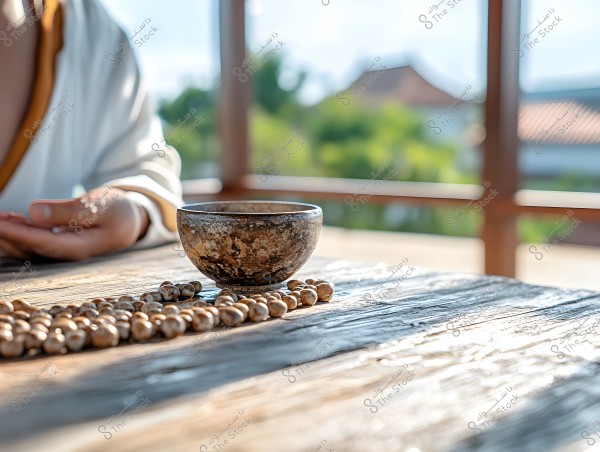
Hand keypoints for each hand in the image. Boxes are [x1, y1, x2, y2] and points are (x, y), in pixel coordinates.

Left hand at [0, 188, 149, 260]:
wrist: (131, 221)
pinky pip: (34, 243)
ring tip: (1, 216)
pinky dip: (20, 232)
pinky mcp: (60, 244)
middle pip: (32, 250)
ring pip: (30, 248)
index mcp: (83, 247)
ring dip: (11, 235)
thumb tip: (33, 213)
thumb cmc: (118, 211)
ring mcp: (64, 251)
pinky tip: (12, 219)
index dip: (19, 234)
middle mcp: (70, 254)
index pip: (44, 242)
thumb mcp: (100, 205)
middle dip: (8, 236)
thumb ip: (68, 210)